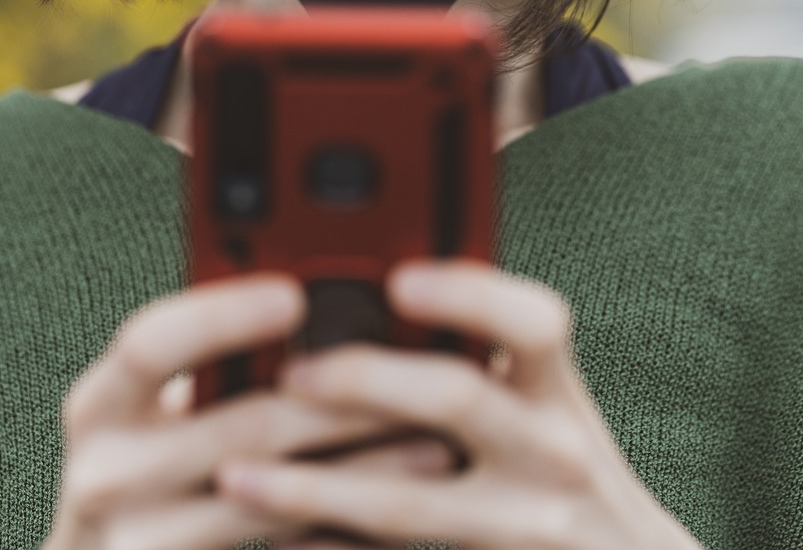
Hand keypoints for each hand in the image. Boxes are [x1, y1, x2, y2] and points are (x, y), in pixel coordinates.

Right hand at [43, 274, 457, 549]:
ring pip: (279, 498)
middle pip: (243, 427)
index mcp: (98, 404)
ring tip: (437, 442)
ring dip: (367, 468)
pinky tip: (401, 509)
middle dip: (346, 400)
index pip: (151, 344)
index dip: (224, 316)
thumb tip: (321, 299)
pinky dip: (348, 531)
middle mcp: (104, 474)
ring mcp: (137, 543)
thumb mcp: (153, 408)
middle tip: (422, 374)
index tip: (296, 295)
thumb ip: (212, 364)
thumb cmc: (152, 465)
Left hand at [214, 261, 702, 549]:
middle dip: (364, 378)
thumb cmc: (565, 482)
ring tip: (237, 476)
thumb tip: (373, 304)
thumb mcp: (547, 415)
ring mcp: (527, 525)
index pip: (534, 322)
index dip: (468, 293)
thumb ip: (486, 367)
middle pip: (457, 397)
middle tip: (290, 372)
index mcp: (558, 393)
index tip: (399, 279)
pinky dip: (333, 549)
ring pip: (407, 501)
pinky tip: (277, 541)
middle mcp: (554, 453)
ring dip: (312, 486)